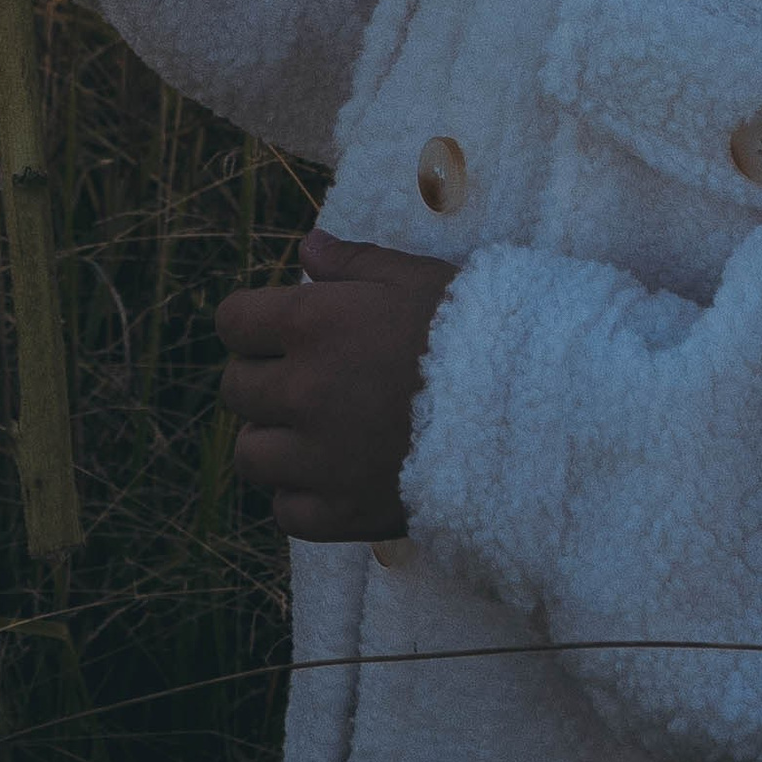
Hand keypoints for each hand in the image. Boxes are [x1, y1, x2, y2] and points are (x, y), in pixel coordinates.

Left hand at [215, 227, 457, 541]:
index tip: (276, 332)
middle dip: (261, 379)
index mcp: (311, 325)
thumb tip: (307, 248)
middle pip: (236, 390)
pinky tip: (330, 476)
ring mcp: (319, 459)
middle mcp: (302, 392)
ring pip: (250, 455)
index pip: (232, 323)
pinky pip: (286, 512)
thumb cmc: (472, 332)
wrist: (528, 412)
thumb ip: (352, 262)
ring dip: (272, 441)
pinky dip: (299, 497)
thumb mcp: (413, 278)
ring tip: (312, 432)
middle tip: (302, 379)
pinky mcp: (343, 513)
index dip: (251, 325)